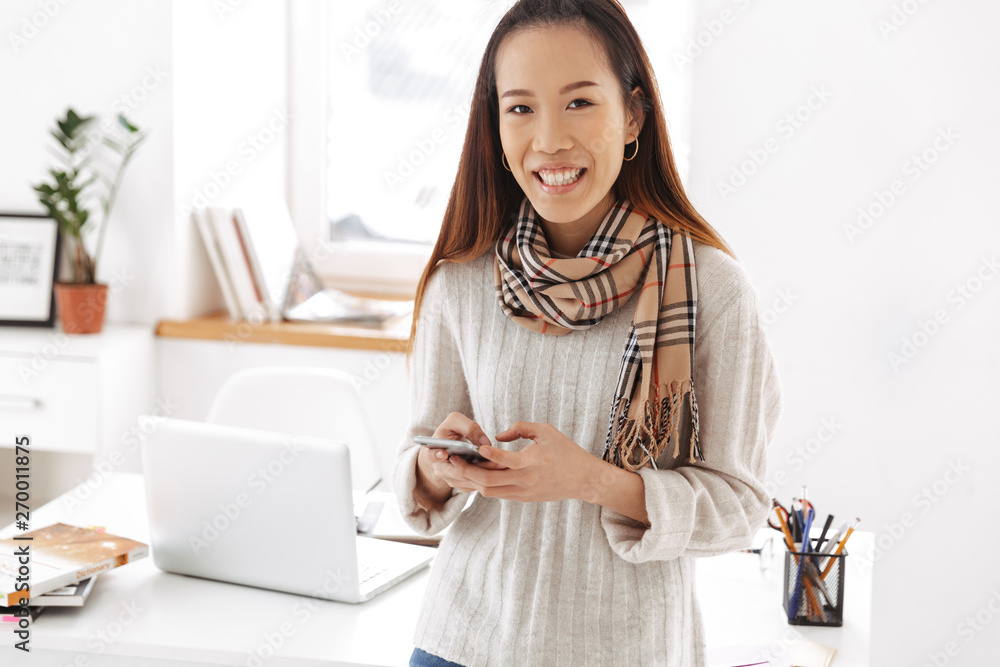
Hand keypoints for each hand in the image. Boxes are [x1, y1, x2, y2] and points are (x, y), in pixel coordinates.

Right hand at [415, 413, 507, 501]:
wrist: (446, 449)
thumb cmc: (449, 433)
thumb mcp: (454, 423)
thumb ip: (468, 427)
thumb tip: (484, 442)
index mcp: (433, 452)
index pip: (432, 456)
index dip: (437, 455)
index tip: (444, 454)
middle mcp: (440, 470)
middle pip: (459, 472)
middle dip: (479, 467)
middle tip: (497, 462)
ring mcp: (451, 480)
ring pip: (470, 480)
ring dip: (487, 473)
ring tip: (503, 465)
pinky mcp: (463, 486)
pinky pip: (476, 485)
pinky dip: (488, 478)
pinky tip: (500, 470)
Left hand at [448, 421, 598, 501]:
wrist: (583, 479)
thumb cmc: (566, 451)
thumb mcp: (546, 431)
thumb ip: (520, 428)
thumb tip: (498, 435)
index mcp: (532, 462)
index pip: (503, 461)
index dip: (486, 455)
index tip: (474, 447)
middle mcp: (525, 480)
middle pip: (488, 482)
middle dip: (467, 471)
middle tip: (453, 460)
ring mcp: (523, 492)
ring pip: (490, 492)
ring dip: (472, 481)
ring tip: (459, 468)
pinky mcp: (523, 499)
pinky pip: (498, 494)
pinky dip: (485, 486)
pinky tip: (475, 476)